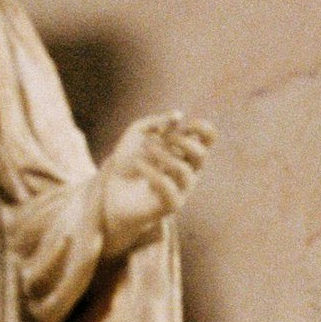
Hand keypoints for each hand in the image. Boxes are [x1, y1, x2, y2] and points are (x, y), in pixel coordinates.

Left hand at [99, 112, 216, 257]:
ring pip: (184, 171)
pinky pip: (167, 187)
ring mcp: (181, 189)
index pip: (208, 139)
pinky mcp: (171, 205)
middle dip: (180, 142)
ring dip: (162, 155)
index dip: (201, 128)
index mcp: (185, 152)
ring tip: (143, 150)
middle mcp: (189, 171)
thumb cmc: (127, 163)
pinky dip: (151, 171)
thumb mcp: (136, 133)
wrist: (112, 193)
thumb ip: (155, 122)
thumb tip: (178, 115)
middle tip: (159, 140)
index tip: (184, 125)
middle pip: (201, 154)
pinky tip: (138, 165)